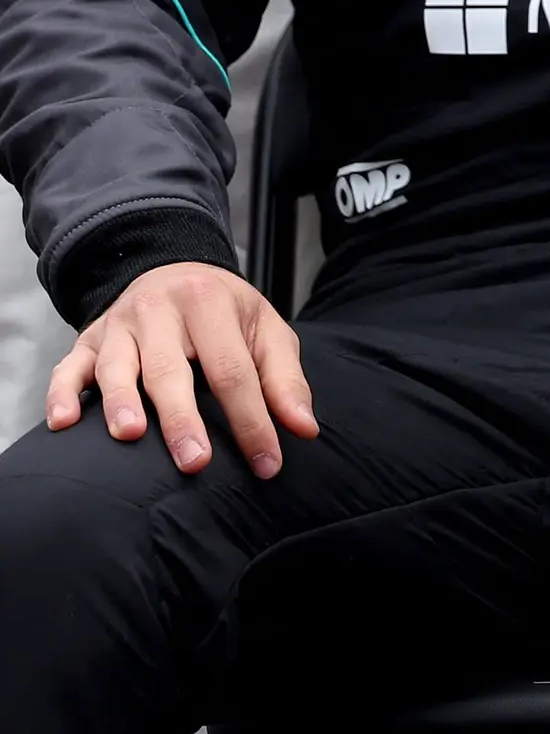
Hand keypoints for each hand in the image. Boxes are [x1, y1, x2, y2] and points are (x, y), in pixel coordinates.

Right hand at [44, 261, 317, 477]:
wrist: (172, 269)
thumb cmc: (225, 313)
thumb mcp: (266, 330)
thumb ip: (285, 379)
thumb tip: (304, 429)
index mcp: (210, 303)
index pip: (233, 370)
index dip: (251, 419)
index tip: (267, 464)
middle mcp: (159, 311)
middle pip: (170, 369)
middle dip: (183, 419)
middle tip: (195, 463)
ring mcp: (118, 325)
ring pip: (116, 366)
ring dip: (120, 401)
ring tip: (129, 436)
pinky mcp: (86, 340)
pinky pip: (67, 367)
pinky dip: (61, 394)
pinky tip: (63, 424)